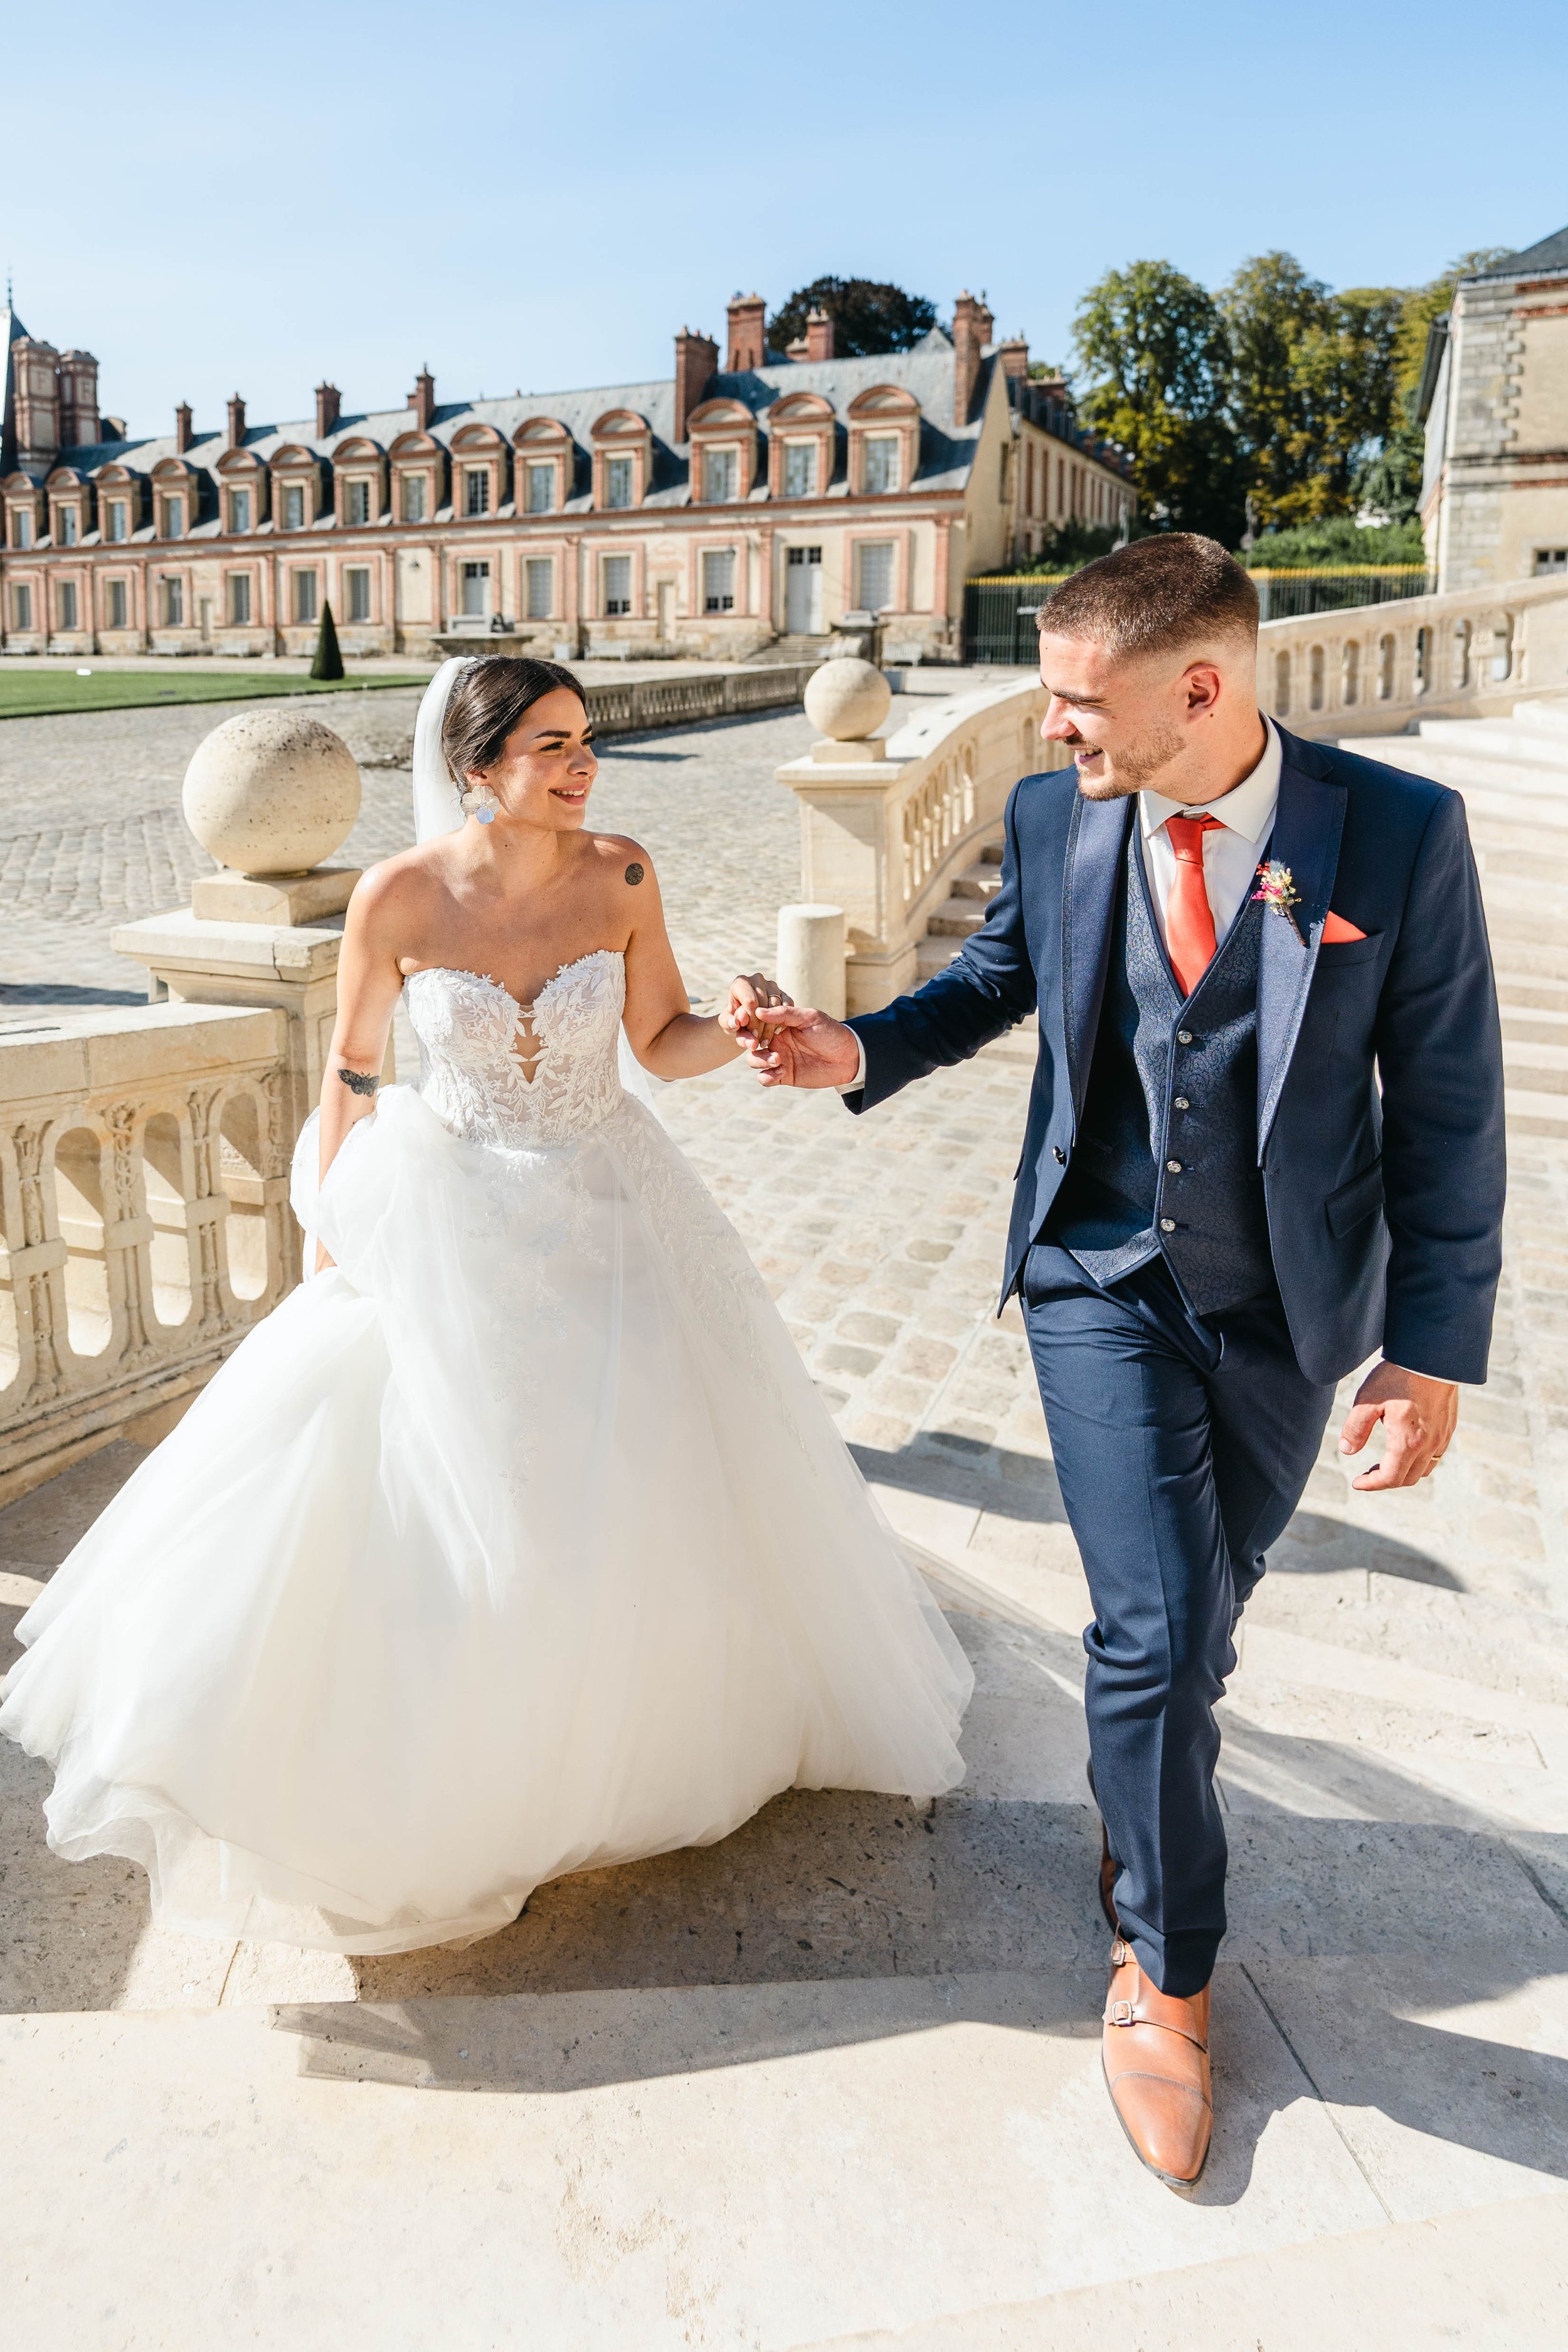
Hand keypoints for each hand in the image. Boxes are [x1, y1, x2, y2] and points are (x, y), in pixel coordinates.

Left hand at [718, 972, 791, 1045]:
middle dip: (762, 1025)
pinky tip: (776, 1032)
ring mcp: (772, 985)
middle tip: (759, 1041)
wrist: (745, 1020)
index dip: (752, 1021)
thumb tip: (738, 1022)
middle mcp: (757, 980)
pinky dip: (784, 1021)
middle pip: (764, 1004)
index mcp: (741, 982)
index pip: (750, 1001)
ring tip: (766, 1040)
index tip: (752, 1035)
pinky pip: (788, 1007)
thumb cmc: (734, 1020)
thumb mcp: (728, 1024)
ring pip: (777, 1006)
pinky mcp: (784, 993)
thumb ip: (729, 1023)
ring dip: (772, 1026)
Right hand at [739, 1003, 860, 1088]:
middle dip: (749, 1044)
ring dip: (760, 1060)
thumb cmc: (831, 1032)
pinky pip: (765, 1078)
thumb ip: (785, 1014)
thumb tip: (758, 1011)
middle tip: (757, 1044)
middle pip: (750, 1043)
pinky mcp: (785, 1076)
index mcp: (778, 1024)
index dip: (747, 1023)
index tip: (746, 1023)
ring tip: (778, 1059)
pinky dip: (767, 1076)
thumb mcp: (810, 1018)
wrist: (849, 1057)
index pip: (755, 1022)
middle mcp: (776, 1041)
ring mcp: (779, 1059)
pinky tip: (782, 1072)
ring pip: (754, 1060)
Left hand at [1338, 1361, 1458, 1489]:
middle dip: (1386, 1481)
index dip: (1371, 1484)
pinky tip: (1407, 1447)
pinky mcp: (1449, 1426)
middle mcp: (1429, 1445)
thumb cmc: (1398, 1376)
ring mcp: (1442, 1436)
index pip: (1390, 1478)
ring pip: (1425, 1468)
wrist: (1433, 1356)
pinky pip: (1436, 1454)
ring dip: (1404, 1472)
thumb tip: (1347, 1450)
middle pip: (1408, 1478)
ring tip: (1386, 1463)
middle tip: (1368, 1474)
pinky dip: (1420, 1460)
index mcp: (1408, 1443)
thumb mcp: (1368, 1401)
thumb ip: (1355, 1429)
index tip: (1356, 1483)